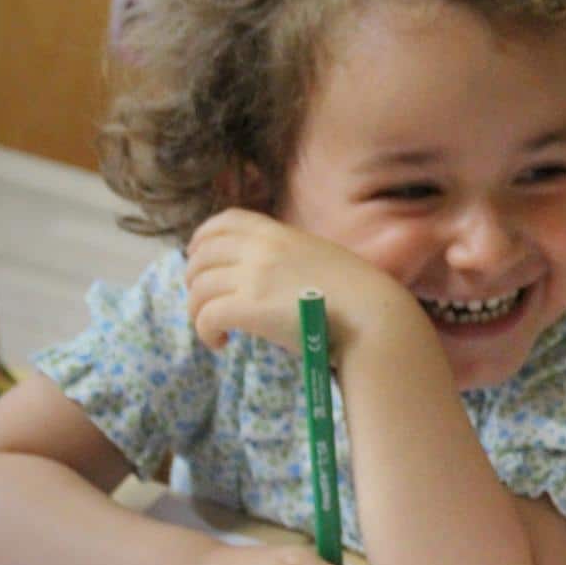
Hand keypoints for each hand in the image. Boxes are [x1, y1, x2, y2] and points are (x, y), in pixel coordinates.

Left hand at [184, 208, 414, 359]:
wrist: (372, 316)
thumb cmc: (356, 294)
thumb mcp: (320, 256)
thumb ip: (289, 257)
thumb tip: (267, 275)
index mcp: (278, 233)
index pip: (224, 222)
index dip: (201, 238)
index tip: (198, 256)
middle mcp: (260, 249)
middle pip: (202, 256)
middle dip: (193, 278)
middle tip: (204, 300)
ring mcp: (253, 278)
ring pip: (199, 288)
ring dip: (197, 309)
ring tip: (214, 327)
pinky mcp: (249, 309)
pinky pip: (207, 316)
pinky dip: (205, 331)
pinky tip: (220, 343)